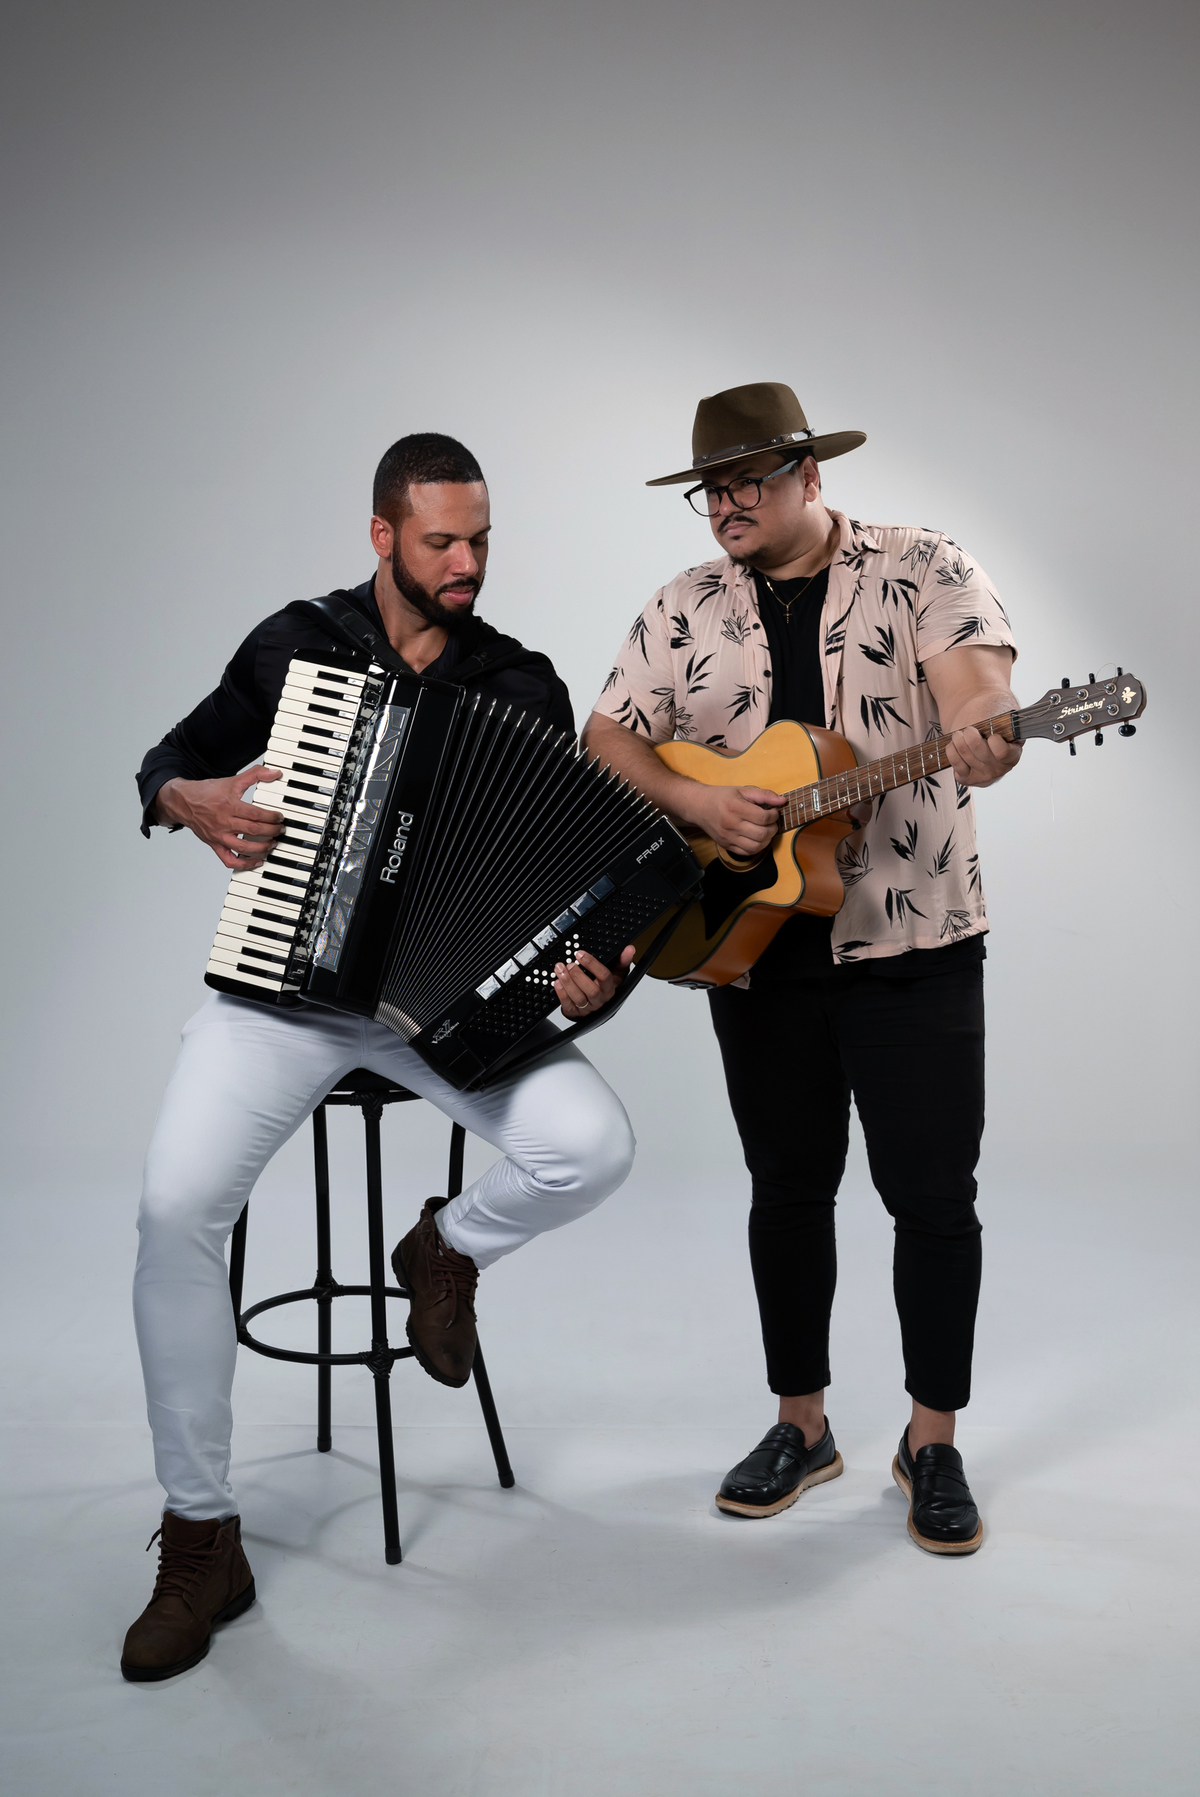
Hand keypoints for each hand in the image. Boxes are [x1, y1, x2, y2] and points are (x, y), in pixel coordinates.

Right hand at [155, 767, 284, 868]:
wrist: (183, 802)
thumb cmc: (206, 793)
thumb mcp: (232, 781)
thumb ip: (255, 775)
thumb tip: (274, 772)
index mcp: (229, 806)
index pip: (256, 814)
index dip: (271, 817)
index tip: (280, 818)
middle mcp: (224, 822)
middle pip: (253, 831)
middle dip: (271, 831)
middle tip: (280, 829)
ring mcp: (219, 836)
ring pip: (244, 848)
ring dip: (262, 848)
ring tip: (272, 844)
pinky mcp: (215, 845)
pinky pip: (229, 860)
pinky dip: (244, 864)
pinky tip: (257, 861)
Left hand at [553, 946, 634, 1020]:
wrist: (597, 1008)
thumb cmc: (605, 988)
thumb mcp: (616, 974)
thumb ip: (622, 961)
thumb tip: (630, 948)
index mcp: (610, 988)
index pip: (604, 976)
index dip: (592, 964)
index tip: (581, 954)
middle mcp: (599, 999)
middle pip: (591, 990)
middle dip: (578, 976)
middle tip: (569, 964)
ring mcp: (587, 1007)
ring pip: (578, 998)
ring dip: (568, 983)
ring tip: (560, 970)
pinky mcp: (575, 1012)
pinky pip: (568, 1005)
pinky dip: (562, 994)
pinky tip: (557, 983)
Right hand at [681, 784, 783, 858]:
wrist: (698, 806)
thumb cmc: (720, 797)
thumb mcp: (742, 790)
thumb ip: (763, 794)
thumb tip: (782, 801)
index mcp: (735, 808)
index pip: (763, 818)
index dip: (774, 816)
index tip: (773, 812)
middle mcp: (731, 824)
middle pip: (761, 834)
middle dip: (773, 828)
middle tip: (772, 822)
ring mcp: (728, 837)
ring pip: (756, 846)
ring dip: (767, 840)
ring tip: (766, 831)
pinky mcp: (726, 846)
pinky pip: (747, 853)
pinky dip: (757, 848)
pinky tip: (758, 838)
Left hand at [944, 727, 1022, 787]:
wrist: (980, 739)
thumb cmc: (992, 728)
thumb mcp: (1001, 722)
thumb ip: (1000, 723)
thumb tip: (993, 722)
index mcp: (1013, 755)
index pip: (1002, 752)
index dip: (993, 739)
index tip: (990, 733)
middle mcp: (1000, 769)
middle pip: (978, 748)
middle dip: (970, 733)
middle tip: (969, 729)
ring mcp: (983, 776)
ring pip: (964, 753)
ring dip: (958, 738)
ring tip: (959, 734)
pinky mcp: (968, 779)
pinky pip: (955, 762)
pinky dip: (952, 749)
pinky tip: (955, 745)